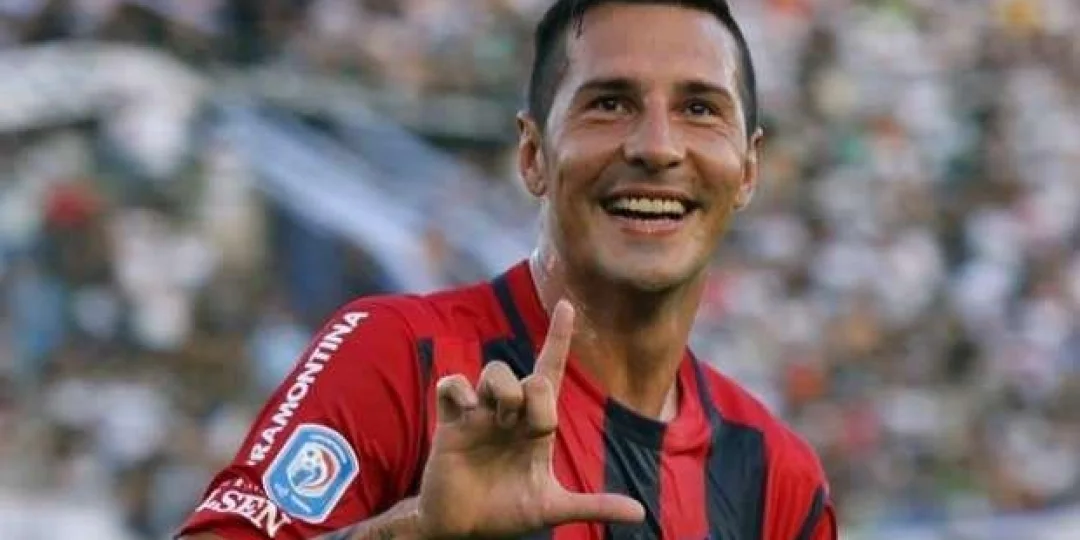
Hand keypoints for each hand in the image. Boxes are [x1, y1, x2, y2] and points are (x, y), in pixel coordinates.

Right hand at [415, 300, 644, 538]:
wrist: (463, 529)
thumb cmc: (506, 513)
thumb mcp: (552, 507)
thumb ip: (593, 506)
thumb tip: (639, 512)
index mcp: (536, 425)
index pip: (549, 371)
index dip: (558, 338)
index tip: (567, 306)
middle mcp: (509, 413)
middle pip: (529, 374)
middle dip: (536, 398)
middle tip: (528, 430)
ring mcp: (479, 415)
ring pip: (494, 370)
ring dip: (503, 391)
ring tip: (500, 423)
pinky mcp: (450, 422)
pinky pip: (451, 384)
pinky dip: (459, 389)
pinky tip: (467, 410)